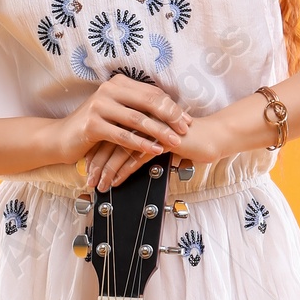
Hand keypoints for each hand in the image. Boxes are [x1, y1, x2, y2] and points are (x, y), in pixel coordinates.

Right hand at [49, 73, 189, 186]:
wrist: (61, 137)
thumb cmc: (93, 126)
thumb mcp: (115, 112)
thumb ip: (137, 109)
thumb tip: (170, 113)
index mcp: (118, 83)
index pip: (152, 93)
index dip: (172, 107)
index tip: (186, 121)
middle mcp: (109, 90)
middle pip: (148, 102)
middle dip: (170, 117)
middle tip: (185, 130)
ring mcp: (99, 106)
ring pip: (138, 119)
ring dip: (159, 132)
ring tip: (174, 142)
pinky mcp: (92, 125)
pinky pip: (123, 136)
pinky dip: (141, 144)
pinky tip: (154, 151)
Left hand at [83, 101, 232, 190]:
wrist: (212, 137)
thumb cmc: (189, 140)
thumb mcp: (161, 141)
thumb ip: (144, 143)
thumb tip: (125, 159)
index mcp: (140, 115)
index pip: (111, 130)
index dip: (97, 149)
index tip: (87, 165)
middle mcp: (142, 118)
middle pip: (111, 139)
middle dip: (97, 161)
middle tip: (87, 177)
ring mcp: (150, 128)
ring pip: (120, 149)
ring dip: (106, 169)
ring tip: (98, 184)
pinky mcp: (160, 140)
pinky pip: (135, 157)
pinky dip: (122, 171)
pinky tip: (114, 181)